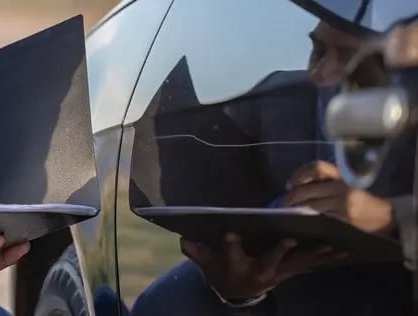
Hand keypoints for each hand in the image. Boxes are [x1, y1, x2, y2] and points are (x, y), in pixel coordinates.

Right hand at [181, 233, 344, 300]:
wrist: (237, 292)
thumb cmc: (221, 270)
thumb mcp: (206, 262)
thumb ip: (197, 252)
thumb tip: (184, 240)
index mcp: (236, 267)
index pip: (231, 255)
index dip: (230, 246)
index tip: (230, 233)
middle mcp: (259, 272)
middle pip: (269, 261)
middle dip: (278, 250)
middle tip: (289, 239)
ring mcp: (278, 273)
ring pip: (297, 262)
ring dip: (315, 254)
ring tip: (332, 243)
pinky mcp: (291, 271)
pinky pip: (310, 264)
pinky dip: (326, 257)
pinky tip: (342, 250)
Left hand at [282, 161, 395, 234]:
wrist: (384, 216)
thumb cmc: (360, 201)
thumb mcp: (344, 187)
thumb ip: (323, 186)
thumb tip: (294, 190)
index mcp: (339, 176)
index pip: (316, 167)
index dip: (299, 174)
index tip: (290, 184)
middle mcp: (339, 186)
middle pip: (307, 189)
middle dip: (291, 198)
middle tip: (282, 205)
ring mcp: (341, 201)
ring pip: (311, 204)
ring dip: (296, 209)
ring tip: (287, 213)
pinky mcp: (343, 216)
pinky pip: (320, 216)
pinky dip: (307, 217)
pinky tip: (302, 220)